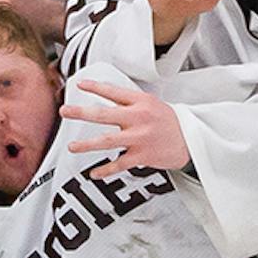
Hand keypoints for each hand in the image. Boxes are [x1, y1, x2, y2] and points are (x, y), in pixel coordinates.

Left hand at [62, 79, 189, 177]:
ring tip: (72, 147)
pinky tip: (94, 173)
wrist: (192, 139)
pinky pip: (120, 164)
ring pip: (109, 141)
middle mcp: (139, 118)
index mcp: (141, 102)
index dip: (95, 87)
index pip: (114, 92)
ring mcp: (140, 138)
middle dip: (82, 113)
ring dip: (88, 145)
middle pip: (105, 114)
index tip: (79, 84)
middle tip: (65, 111)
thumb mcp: (150, 103)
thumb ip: (127, 100)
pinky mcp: (143, 156)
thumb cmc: (167, 121)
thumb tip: (100, 94)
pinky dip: (106, 170)